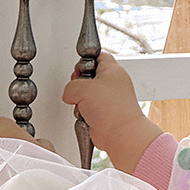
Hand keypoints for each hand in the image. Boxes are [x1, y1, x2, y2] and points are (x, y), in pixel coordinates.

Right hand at [62, 52, 162, 172]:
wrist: (120, 134)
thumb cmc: (112, 109)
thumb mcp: (83, 88)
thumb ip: (71, 85)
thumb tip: (69, 94)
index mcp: (112, 71)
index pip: (98, 56)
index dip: (86, 60)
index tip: (79, 68)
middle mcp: (112, 84)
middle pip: (89, 77)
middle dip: (78, 85)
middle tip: (79, 89)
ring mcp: (108, 100)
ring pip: (86, 96)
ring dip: (80, 102)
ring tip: (85, 106)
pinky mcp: (104, 114)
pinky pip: (87, 110)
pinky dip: (84, 114)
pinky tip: (87, 116)